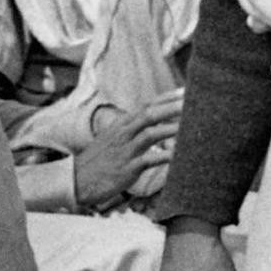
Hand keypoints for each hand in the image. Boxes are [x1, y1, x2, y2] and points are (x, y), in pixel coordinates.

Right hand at [72, 91, 182, 208]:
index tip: (185, 91)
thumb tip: (152, 123)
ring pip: (151, 134)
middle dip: (172, 107)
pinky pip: (149, 160)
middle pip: (150, 114)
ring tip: (191, 125)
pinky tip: (179, 155)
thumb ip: (132, 129)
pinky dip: (164, 156)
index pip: (147, 105)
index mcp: (122, 124)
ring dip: (171, 129)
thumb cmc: (100, 160)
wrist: (77, 179)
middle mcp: (124, 133)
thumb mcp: (113, 139)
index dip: (166, 98)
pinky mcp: (127, 168)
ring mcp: (125, 150)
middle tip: (193, 101)